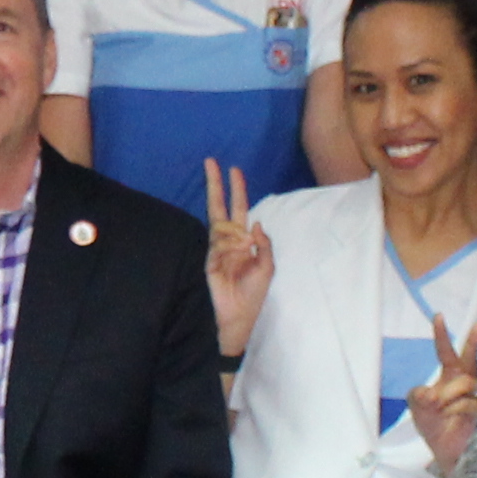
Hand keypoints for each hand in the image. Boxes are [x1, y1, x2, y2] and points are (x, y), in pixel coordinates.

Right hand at [199, 161, 271, 351]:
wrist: (238, 316)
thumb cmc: (253, 294)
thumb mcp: (268, 266)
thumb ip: (265, 243)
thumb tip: (255, 223)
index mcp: (243, 240)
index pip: (238, 209)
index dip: (237, 190)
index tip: (234, 170)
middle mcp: (228, 241)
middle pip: (219, 206)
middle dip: (216, 184)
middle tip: (211, 161)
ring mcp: (216, 249)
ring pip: (222, 226)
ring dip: (234, 234)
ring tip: (244, 250)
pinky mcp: (208, 259)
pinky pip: (218, 244)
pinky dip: (230, 246)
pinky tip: (237, 254)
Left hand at [405, 315, 476, 474]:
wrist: (453, 457)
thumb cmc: (438, 430)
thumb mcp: (419, 411)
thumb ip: (417, 396)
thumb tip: (427, 391)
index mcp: (452, 378)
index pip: (446, 352)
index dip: (441, 335)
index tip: (438, 316)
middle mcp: (469, 382)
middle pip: (469, 358)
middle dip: (472, 342)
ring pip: (466, 383)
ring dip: (449, 397)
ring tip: (444, 411)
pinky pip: (473, 402)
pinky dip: (459, 409)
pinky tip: (456, 418)